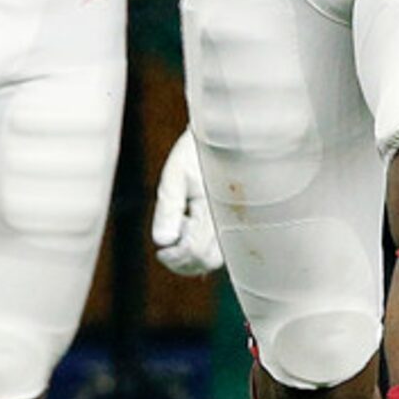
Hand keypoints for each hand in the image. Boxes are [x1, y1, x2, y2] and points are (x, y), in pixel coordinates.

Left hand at [150, 129, 224, 276]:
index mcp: (215, 210)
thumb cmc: (198, 152)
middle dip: (183, 262)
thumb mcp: (176, 174)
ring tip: (182, 233)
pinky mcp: (236, 223)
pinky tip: (193, 233)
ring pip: (216, 260)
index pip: (194, 252)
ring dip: (193, 257)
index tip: (162, 250)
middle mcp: (230, 221)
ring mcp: (236, 223)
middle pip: (207, 262)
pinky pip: (222, 250)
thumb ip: (168, 208)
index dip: (174, 258)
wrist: (226, 136)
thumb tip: (162, 241)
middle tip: (168, 245)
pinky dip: (203, 251)